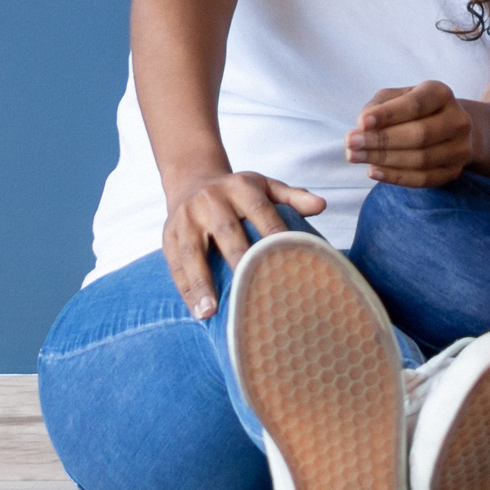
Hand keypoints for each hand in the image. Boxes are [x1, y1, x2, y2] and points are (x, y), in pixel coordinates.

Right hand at [161, 172, 323, 318]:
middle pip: (226, 232)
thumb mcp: (265, 187)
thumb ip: (293, 197)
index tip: (285, 259)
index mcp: (239, 187)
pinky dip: (186, 289)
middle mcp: (210, 200)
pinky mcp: (168, 236)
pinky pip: (175, 265)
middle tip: (249, 291)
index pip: (260, 210)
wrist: (192, 179)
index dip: (273, 232)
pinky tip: (197, 310)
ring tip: (210, 311)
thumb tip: (322, 205)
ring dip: (201, 283)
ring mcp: (186, 218)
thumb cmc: (237, 192)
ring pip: (192, 252)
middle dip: (237, 260)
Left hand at [345, 81, 475, 187]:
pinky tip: (373, 172)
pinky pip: (424, 179)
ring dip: (384, 160)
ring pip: (421, 159)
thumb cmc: (414, 109)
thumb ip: (379, 106)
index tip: (361, 122)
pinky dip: (396, 177)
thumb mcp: (397, 97)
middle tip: (350, 144)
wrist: (450, 128)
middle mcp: (457, 120)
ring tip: (355, 157)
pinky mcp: (454, 171)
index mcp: (441, 94)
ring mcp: (459, 148)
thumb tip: (362, 127)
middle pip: (419, 135)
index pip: (415, 105)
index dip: (388, 115)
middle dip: (380, 141)